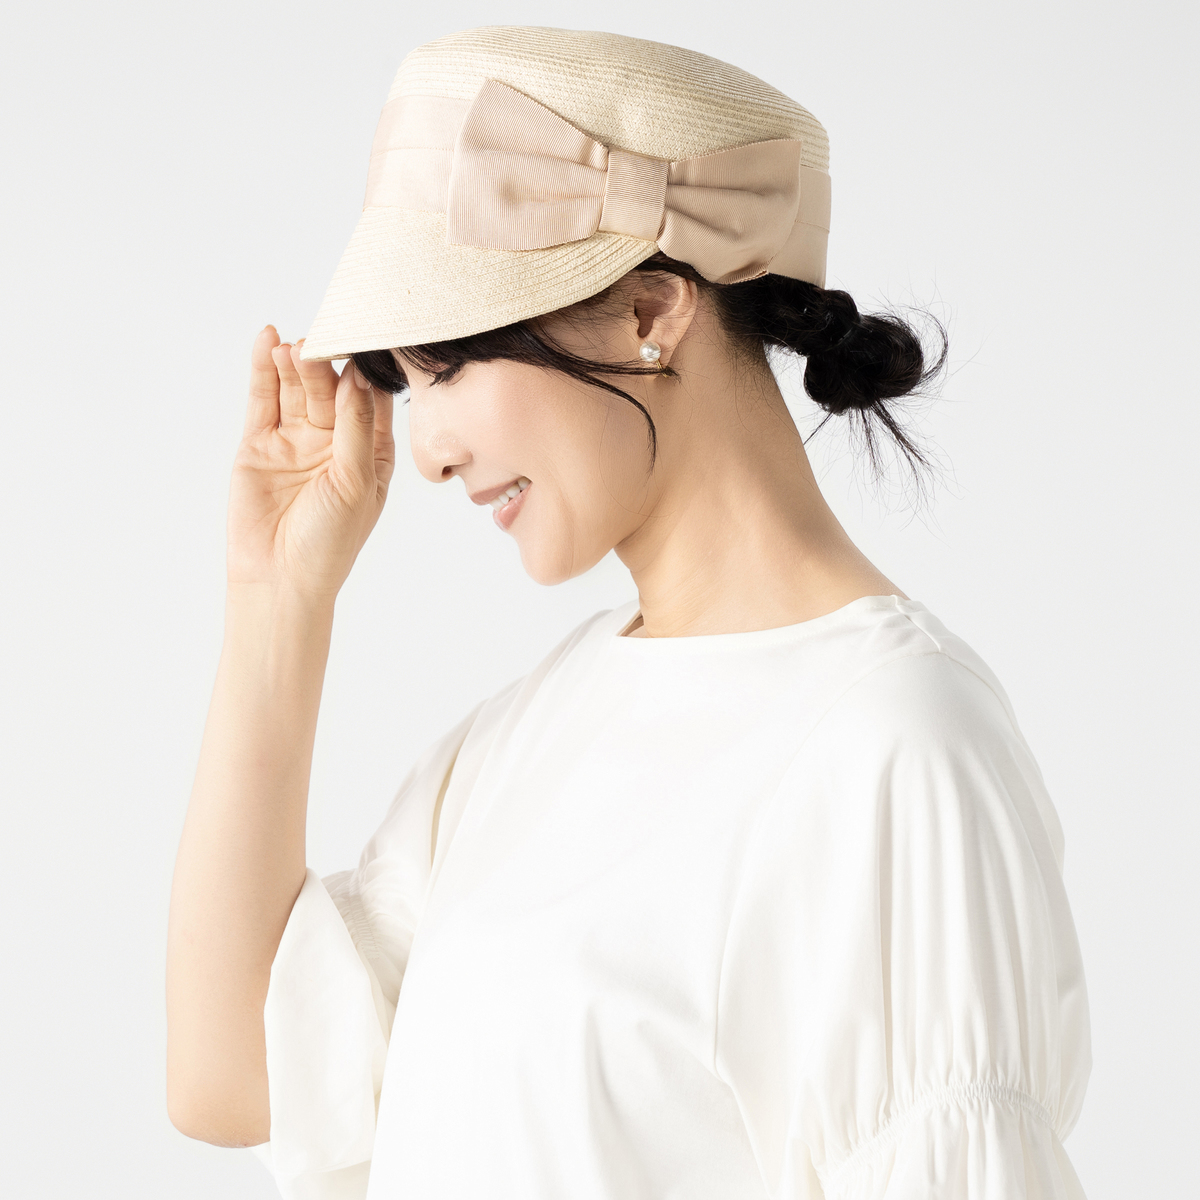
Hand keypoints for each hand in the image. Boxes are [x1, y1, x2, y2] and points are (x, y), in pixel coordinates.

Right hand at [225, 326, 395, 599]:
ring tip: (294, 345)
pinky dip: (264, 370)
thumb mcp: (356, 481)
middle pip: (332, 390)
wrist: (279, 579)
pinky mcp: (259, 443)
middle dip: (326, 367)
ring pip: (297, 390)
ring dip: (296, 365)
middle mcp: (335, 442)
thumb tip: (357, 377)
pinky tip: (267, 340)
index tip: (367, 340)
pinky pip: (264, 400)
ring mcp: (296, 440)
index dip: (368, 372)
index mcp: (371, 453)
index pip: (373, 401)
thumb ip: (357, 428)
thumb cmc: (330, 541)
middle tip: (319, 346)